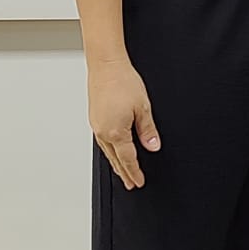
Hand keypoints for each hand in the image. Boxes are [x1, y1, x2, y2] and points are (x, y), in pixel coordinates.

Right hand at [87, 60, 160, 188]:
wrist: (106, 65)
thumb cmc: (122, 81)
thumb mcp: (142, 107)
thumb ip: (148, 130)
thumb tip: (153, 146)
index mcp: (116, 132)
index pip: (127, 159)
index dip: (135, 172)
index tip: (139, 182)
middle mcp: (103, 132)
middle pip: (115, 159)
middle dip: (124, 173)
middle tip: (131, 184)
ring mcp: (97, 125)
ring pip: (107, 152)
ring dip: (116, 163)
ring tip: (122, 172)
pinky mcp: (95, 118)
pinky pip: (102, 142)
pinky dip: (109, 151)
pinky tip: (112, 150)